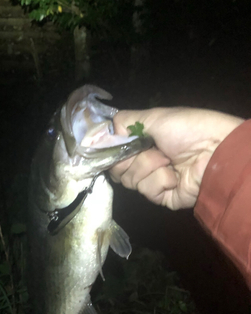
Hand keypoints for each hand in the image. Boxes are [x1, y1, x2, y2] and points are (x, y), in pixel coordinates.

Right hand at [110, 107, 243, 209]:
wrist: (215, 150)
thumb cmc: (186, 129)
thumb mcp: (152, 116)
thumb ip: (123, 122)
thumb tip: (99, 134)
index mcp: (142, 143)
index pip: (114, 153)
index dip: (112, 151)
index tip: (114, 145)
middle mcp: (145, 162)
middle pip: (117, 169)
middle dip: (132, 158)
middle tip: (151, 149)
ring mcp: (153, 181)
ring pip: (130, 180)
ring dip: (149, 167)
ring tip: (168, 160)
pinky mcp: (162, 197)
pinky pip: (147, 191)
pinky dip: (160, 181)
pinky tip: (174, 176)